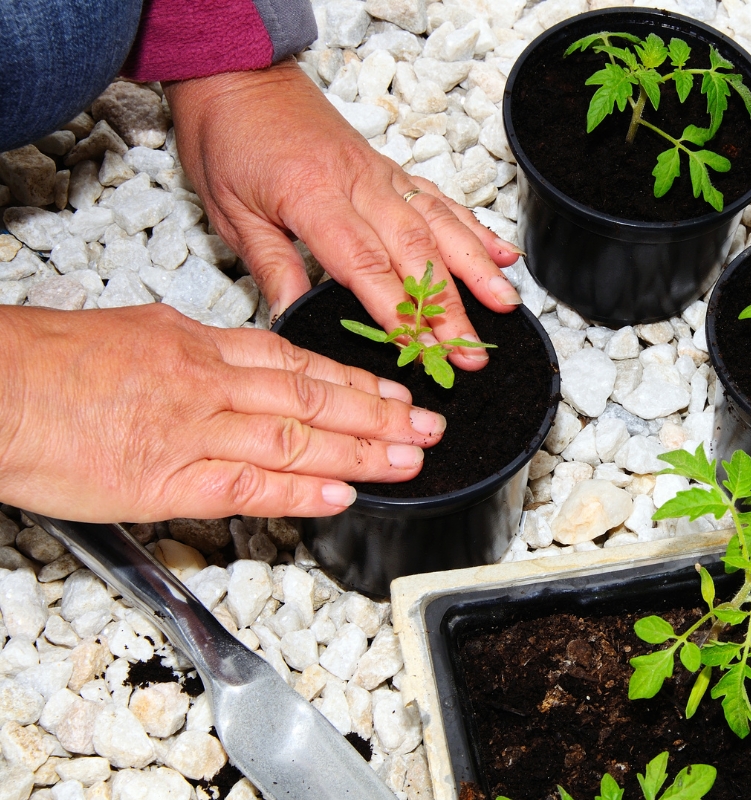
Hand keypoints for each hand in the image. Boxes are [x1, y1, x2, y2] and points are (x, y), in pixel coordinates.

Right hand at [0, 304, 445, 521]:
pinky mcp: (168, 478)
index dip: (353, 378)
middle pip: (313, 397)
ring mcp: (194, 430)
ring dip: (362, 450)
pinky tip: (341, 494)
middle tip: (429, 425)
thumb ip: (192, 352)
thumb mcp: (135, 332)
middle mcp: (209, 382)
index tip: (392, 390)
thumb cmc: (47, 362)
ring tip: (410, 458)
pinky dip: (301, 489)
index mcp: (199, 345)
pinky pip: (250, 484)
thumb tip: (228, 363)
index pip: (296, 362)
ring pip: (297, 437)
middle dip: (380, 413)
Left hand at [164, 59, 521, 371]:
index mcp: (313, 196)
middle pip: (416, 252)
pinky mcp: (390, 169)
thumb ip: (270, 267)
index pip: (365, 265)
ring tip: (507, 304)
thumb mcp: (230, 212)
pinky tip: (502, 253)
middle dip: (450, 307)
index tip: (423, 348)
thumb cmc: (228, 139)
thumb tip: (292, 321)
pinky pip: (440, 200)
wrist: (237, 75)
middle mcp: (358, 183)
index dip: (399, 311)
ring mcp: (381, 175)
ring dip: (477, 269)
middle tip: (472, 351)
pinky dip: (475, 228)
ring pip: (440, 224)